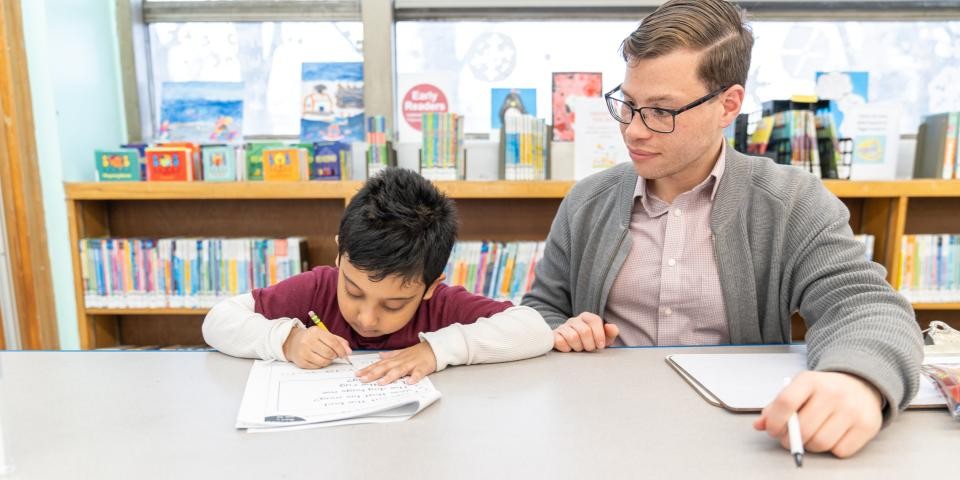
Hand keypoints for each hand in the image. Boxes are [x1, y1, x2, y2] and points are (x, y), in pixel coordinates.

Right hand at [282, 325, 351, 368]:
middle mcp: (308, 341)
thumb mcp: (324, 334)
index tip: (346, 354)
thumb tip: (348, 351)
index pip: (333, 342)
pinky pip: (317, 367)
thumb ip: (338, 340)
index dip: (342, 350)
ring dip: (329, 361)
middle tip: (335, 355)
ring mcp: (303, 352)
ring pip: (324, 361)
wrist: (292, 342)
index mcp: (315, 332)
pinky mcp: (301, 361)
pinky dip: (321, 364)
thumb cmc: (312, 338)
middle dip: (335, 356)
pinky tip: (319, 359)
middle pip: (329, 353)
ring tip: (327, 357)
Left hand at [355, 341, 437, 384]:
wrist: (434, 348)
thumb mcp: (402, 352)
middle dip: (374, 373)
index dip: (368, 369)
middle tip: (363, 380)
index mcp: (395, 359)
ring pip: (399, 370)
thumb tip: (379, 356)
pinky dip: (414, 377)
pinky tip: (410, 382)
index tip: (357, 374)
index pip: (379, 364)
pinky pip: (418, 373)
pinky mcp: (422, 368)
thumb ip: (390, 355)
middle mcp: (401, 361)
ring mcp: (412, 364)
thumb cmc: (417, 352)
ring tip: (382, 383)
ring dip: (390, 376)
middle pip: (386, 367)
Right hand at [553, 312, 618, 351]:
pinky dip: (566, 348)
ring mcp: (563, 327)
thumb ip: (610, 333)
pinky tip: (569, 348)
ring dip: (578, 347)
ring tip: (579, 349)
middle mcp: (574, 320)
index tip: (600, 345)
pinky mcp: (554, 335)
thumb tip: (611, 328)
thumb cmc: (589, 342)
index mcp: (586, 317)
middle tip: (589, 349)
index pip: (594, 320)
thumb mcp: (603, 339)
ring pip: (572, 337)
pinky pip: (560, 341)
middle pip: (584, 331)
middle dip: (589, 344)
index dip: (599, 334)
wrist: (570, 346)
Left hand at [753, 371, 882, 457]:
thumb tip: (759, 425)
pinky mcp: (868, 425)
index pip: (786, 402)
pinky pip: (840, 451)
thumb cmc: (823, 390)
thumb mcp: (797, 389)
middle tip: (790, 438)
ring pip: (821, 443)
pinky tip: (832, 435)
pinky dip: (831, 449)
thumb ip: (776, 406)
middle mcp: (833, 392)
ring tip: (811, 435)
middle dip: (790, 440)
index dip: (775, 421)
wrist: (859, 384)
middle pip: (804, 429)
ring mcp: (853, 409)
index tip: (773, 430)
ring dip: (810, 446)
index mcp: (810, 380)